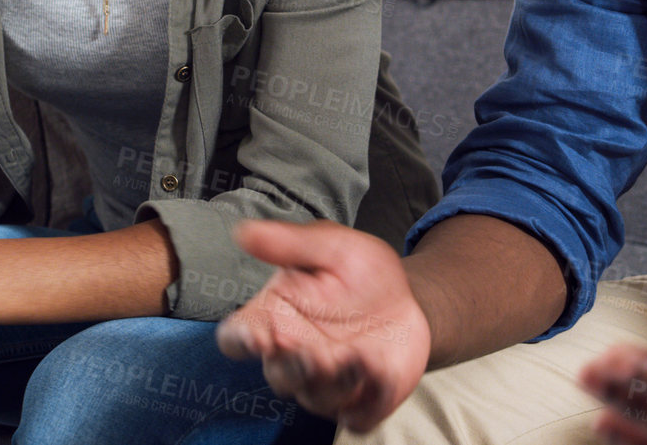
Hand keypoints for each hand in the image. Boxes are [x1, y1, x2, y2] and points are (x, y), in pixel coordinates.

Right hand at [217, 220, 431, 431]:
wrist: (408, 298)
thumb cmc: (359, 272)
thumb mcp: (331, 246)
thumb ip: (289, 243)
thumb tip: (244, 231)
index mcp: (273, 319)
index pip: (237, 338)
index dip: (241, 341)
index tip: (256, 336)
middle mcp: (293, 357)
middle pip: (278, 375)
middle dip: (295, 367)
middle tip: (314, 353)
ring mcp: (326, 384)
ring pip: (317, 398)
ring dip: (335, 383)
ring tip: (356, 356)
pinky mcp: (361, 402)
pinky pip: (358, 415)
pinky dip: (369, 401)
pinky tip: (382, 371)